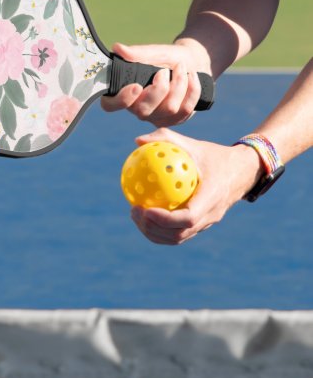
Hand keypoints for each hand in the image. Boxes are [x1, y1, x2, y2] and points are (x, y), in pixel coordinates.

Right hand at [101, 41, 210, 126]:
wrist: (192, 62)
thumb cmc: (167, 58)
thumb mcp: (154, 52)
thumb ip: (137, 53)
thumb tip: (117, 48)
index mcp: (125, 92)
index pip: (110, 105)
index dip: (121, 100)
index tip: (136, 86)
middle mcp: (137, 108)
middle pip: (143, 111)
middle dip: (159, 89)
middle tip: (164, 71)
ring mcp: (156, 117)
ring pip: (169, 109)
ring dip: (179, 84)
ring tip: (181, 68)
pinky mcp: (174, 120)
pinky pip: (185, 110)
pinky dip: (192, 90)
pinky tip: (192, 77)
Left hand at [129, 128, 263, 244]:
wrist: (242, 171)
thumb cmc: (214, 156)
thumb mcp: (193, 144)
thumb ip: (166, 139)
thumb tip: (138, 141)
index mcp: (212, 197)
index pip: (188, 218)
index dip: (165, 219)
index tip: (145, 209)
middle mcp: (211, 215)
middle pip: (179, 234)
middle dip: (153, 228)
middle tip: (134, 211)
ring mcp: (207, 223)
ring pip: (178, 238)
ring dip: (154, 232)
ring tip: (136, 215)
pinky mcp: (202, 225)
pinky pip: (179, 233)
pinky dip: (160, 230)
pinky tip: (145, 214)